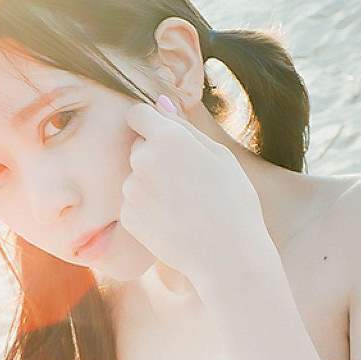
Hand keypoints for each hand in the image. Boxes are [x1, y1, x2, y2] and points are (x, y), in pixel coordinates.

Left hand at [119, 94, 268, 285]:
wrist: (226, 255)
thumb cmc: (233, 202)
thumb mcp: (219, 156)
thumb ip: (185, 128)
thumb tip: (160, 104)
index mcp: (168, 137)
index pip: (136, 113)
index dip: (148, 123)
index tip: (161, 136)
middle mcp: (143, 159)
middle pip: (137, 147)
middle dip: (153, 157)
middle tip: (185, 181)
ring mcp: (131, 190)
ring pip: (134, 177)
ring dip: (150, 185)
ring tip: (182, 205)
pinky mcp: (127, 216)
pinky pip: (132, 204)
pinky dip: (147, 210)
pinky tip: (172, 221)